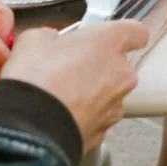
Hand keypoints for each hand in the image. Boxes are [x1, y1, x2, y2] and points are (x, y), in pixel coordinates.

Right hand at [1, 22, 147, 153]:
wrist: (30, 127)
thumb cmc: (36, 79)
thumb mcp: (33, 39)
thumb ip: (51, 36)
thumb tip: (50, 42)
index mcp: (109, 43)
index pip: (136, 32)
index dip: (122, 34)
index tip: (108, 37)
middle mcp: (121, 75)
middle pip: (117, 66)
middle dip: (95, 66)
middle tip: (66, 68)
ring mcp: (114, 107)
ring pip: (106, 94)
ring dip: (88, 93)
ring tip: (57, 94)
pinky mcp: (103, 133)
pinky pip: (94, 118)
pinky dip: (80, 115)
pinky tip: (57, 113)